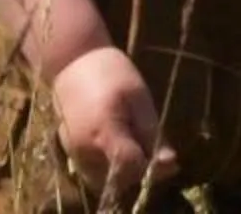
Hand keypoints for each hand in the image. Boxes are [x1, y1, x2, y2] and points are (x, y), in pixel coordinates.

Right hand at [49, 46, 173, 206]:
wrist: (71, 59)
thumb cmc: (109, 71)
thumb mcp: (138, 97)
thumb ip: (152, 134)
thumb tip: (171, 164)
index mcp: (104, 132)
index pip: (133, 168)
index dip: (152, 166)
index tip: (164, 153)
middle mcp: (84, 150)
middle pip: (120, 180)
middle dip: (139, 169)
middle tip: (147, 143)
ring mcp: (74, 154)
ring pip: (106, 181)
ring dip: (123, 171)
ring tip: (130, 141)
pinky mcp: (69, 153)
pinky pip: (93, 173)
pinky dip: (107, 166)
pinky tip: (115, 142)